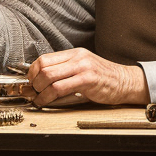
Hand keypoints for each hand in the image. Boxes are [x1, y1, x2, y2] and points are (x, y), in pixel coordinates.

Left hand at [25, 48, 148, 106]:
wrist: (126, 82)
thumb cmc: (104, 78)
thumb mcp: (83, 68)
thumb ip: (65, 71)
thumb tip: (41, 81)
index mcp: (74, 53)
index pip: (44, 58)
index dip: (32, 71)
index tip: (30, 82)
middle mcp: (77, 57)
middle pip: (44, 66)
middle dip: (33, 82)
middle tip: (32, 92)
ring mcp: (82, 67)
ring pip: (49, 76)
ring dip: (39, 91)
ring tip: (38, 98)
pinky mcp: (87, 80)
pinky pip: (60, 88)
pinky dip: (47, 97)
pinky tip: (45, 101)